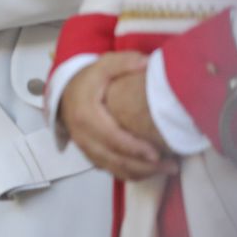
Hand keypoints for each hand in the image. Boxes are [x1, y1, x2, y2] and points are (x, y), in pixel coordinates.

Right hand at [58, 53, 173, 180]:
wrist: (65, 91)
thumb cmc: (88, 79)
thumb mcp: (102, 65)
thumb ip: (122, 62)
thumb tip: (146, 63)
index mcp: (86, 115)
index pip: (112, 138)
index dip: (134, 148)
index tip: (157, 153)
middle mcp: (83, 136)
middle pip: (114, 159)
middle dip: (144, 166)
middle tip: (172, 167)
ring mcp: (85, 147)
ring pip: (113, 168)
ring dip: (140, 173)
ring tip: (166, 171)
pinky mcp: (90, 154)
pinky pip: (109, 169)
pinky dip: (129, 174)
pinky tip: (149, 171)